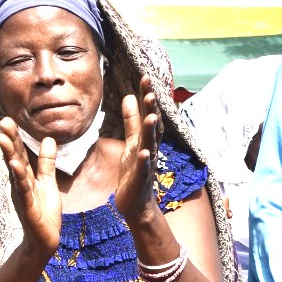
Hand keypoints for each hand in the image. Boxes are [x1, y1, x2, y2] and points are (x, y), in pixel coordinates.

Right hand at [0, 119, 61, 257]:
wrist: (45, 240)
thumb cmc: (44, 212)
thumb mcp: (48, 182)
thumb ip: (47, 162)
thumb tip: (48, 139)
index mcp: (25, 177)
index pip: (19, 153)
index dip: (15, 137)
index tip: (8, 119)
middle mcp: (20, 183)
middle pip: (14, 158)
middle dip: (9, 140)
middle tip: (3, 121)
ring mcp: (22, 194)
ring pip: (15, 171)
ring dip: (10, 154)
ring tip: (3, 138)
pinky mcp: (28, 207)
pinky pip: (23, 189)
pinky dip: (19, 177)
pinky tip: (15, 165)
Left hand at [114, 76, 161, 228]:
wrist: (136, 203)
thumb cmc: (134, 172)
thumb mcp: (131, 142)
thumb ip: (131, 120)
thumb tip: (128, 96)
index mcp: (146, 138)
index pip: (148, 113)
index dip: (147, 97)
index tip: (145, 78)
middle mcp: (150, 148)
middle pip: (153, 125)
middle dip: (152, 109)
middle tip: (151, 91)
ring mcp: (147, 163)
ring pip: (150, 144)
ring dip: (151, 131)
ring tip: (151, 116)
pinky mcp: (141, 178)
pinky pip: (144, 168)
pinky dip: (145, 160)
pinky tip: (144, 152)